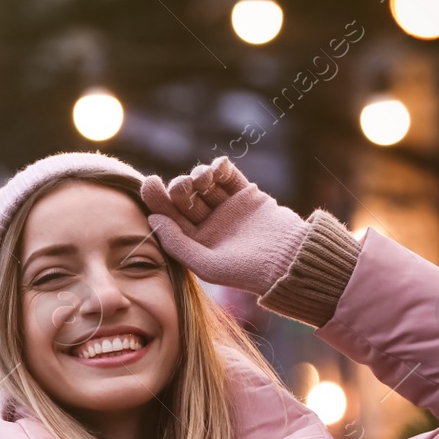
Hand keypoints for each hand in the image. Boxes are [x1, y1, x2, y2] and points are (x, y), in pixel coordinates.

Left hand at [138, 156, 310, 296]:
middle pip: (185, 199)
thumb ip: (177, 243)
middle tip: (182, 185)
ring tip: (204, 178)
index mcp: (195, 243)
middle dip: (179, 187)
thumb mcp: (205, 264)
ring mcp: (228, 209)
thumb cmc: (246, 271)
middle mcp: (209, 225)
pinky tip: (217, 166)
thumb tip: (151, 218)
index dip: (157, 200)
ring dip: (200, 175)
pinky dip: (221, 167)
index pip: (170, 218)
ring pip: (205, 185)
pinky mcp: (247, 195)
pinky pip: (229, 176)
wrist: (289, 261)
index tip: (148, 183)